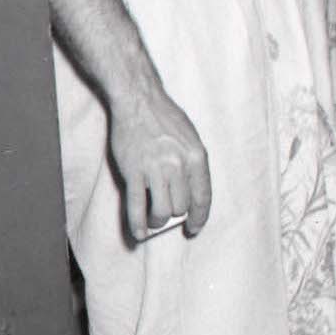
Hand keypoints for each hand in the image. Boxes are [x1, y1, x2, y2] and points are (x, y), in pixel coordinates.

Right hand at [107, 76, 211, 241]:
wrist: (138, 101)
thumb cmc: (165, 118)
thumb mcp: (190, 138)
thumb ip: (191, 165)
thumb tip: (188, 195)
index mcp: (196, 156)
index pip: (203, 197)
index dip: (200, 216)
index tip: (195, 226)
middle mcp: (178, 165)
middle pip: (181, 206)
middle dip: (176, 215)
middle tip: (169, 216)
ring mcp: (154, 169)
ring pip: (161, 211)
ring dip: (158, 221)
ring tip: (155, 221)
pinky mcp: (133, 172)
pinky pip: (136, 206)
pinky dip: (137, 224)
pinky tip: (138, 234)